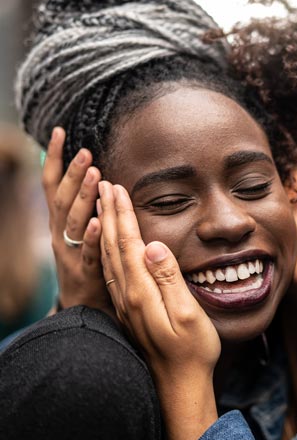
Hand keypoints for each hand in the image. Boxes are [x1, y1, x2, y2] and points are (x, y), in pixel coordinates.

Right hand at [43, 127, 110, 312]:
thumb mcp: (78, 231)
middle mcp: (60, 234)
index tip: (59, 132)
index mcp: (59, 222)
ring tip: (94, 174)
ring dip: (83, 197)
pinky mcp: (85, 272)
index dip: (54, 159)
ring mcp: (70, 253)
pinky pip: (88, 252)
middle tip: (86, 152)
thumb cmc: (85, 261)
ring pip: (74, 222)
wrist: (82, 307)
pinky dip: (92, 236)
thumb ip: (83, 205)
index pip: (52, 185)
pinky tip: (100, 221)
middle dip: (72, 174)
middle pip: (62, 200)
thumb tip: (93, 173)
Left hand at [98, 181, 219, 439]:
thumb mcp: (188, 314)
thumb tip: (153, 245)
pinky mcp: (128, 311)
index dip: (123, 214)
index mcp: (142, 292)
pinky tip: (109, 244)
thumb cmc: (192, 350)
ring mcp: (125, 305)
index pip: (129, 243)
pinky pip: (112, 272)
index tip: (118, 187)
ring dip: (105, 228)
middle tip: (104, 185)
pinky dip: (107, 250)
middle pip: (114, 246)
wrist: (179, 386)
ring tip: (102, 206)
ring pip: (109, 258)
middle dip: (109, 213)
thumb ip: (170, 279)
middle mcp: (128, 296)